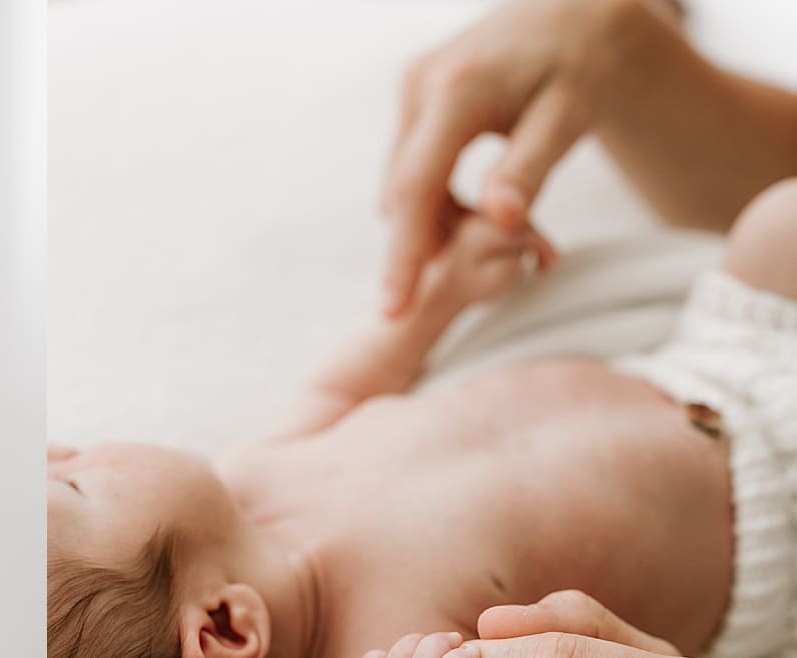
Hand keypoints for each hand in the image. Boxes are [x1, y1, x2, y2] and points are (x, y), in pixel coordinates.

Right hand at [381, 0, 645, 314]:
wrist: (577, 11)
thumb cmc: (584, 64)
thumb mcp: (568, 117)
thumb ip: (529, 169)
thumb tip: (499, 223)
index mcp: (457, 90)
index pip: (416, 188)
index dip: (404, 254)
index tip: (394, 308)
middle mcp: (421, 84)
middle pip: (403, 191)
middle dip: (423, 243)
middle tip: (471, 273)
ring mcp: (412, 86)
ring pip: (405, 181)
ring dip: (434, 219)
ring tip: (494, 226)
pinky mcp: (415, 93)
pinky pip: (413, 163)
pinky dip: (436, 194)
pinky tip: (476, 201)